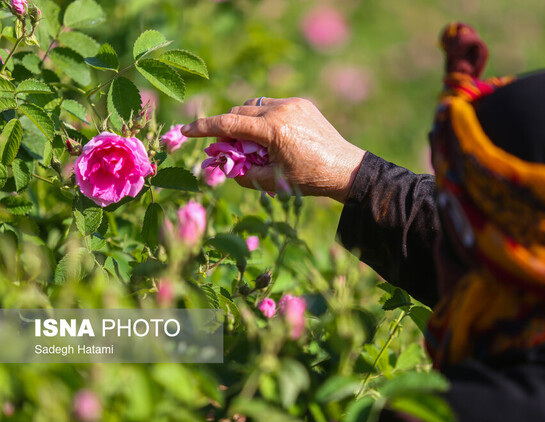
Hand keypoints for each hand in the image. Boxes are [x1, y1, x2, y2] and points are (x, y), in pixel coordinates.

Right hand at [181, 97, 365, 202]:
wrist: (345, 169)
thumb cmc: (310, 180)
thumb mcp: (273, 183)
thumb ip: (243, 175)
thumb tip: (224, 167)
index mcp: (273, 129)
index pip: (228, 123)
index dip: (204, 127)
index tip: (186, 131)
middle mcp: (281, 110)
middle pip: (239, 111)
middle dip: (228, 128)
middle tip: (227, 149)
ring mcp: (293, 104)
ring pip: (255, 106)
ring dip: (246, 121)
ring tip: (253, 144)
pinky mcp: (302, 104)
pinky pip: (273, 106)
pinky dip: (264, 118)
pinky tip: (273, 136)